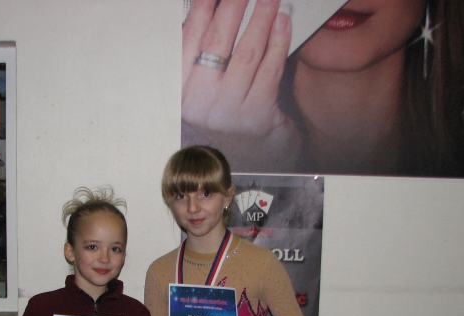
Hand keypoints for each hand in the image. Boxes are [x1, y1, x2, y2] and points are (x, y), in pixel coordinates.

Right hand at [182, 0, 300, 170]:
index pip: (189, 38)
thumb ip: (203, 50)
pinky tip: (283, 23)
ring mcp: (227, 112)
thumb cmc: (228, 111)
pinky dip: (278, 42)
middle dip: (234, 5)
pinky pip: (270, 70)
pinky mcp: (256, 117)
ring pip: (247, 53)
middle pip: (217, 42)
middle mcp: (198, 103)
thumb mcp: (205, 83)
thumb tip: (215, 6)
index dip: (202, 7)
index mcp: (179, 89)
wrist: (252, 153)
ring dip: (261, 18)